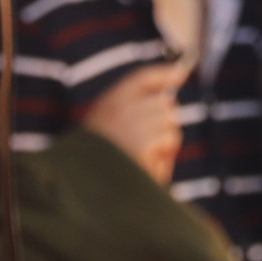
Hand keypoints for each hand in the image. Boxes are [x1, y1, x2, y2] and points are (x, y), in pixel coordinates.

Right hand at [80, 59, 189, 181]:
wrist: (82, 186)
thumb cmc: (95, 164)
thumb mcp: (104, 129)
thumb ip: (130, 111)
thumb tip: (168, 100)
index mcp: (109, 102)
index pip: (142, 78)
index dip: (163, 74)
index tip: (179, 74)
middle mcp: (121, 108)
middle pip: (165, 104)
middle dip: (165, 122)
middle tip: (152, 143)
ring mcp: (134, 125)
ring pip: (171, 126)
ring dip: (164, 144)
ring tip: (143, 160)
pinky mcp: (144, 144)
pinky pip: (169, 142)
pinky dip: (164, 159)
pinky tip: (146, 170)